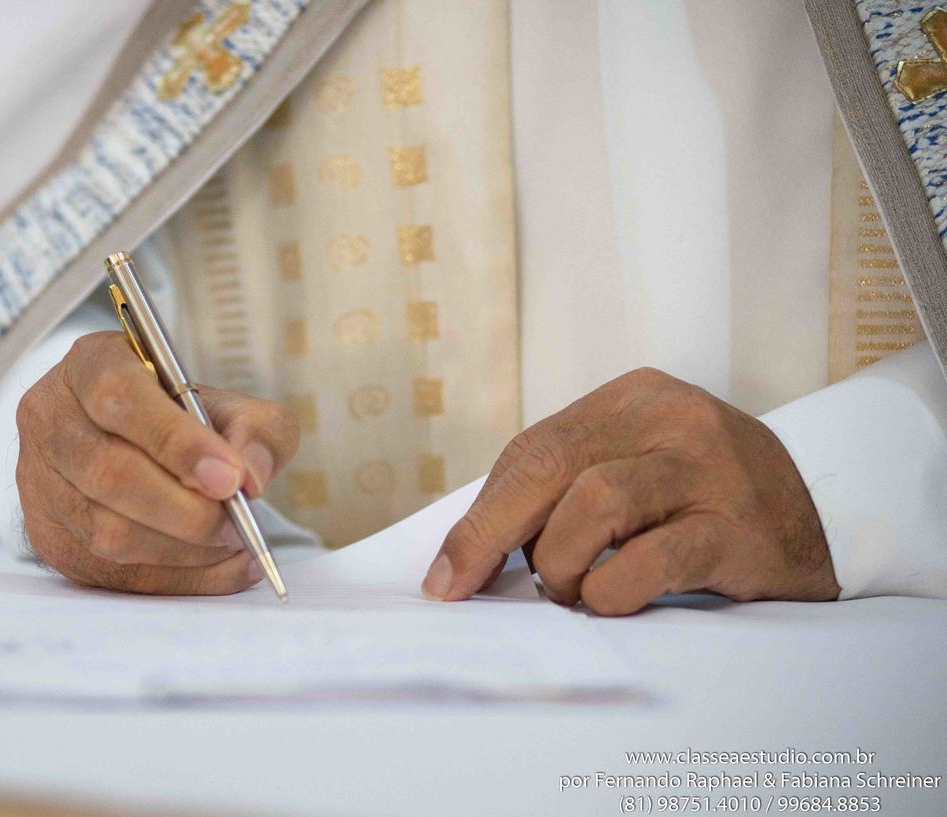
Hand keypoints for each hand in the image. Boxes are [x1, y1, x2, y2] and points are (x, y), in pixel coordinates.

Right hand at [15, 331, 298, 594]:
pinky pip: (112, 574)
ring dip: (183, 549)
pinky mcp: (48, 537)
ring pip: (107, 532)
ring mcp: (39, 481)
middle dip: (186, 510)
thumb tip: (249, 477)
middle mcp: (50, 418)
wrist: (139, 448)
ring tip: (233, 543)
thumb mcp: (232, 405)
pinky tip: (219, 566)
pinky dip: (177, 578)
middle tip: (238, 523)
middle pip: (109, 474)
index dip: (177, 443)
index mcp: (91, 365)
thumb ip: (255, 430)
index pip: (121, 399)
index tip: (229, 478)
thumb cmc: (185, 421)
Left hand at [421, 368, 839, 613]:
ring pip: (595, 501)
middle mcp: (670, 419)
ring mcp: (708, 469)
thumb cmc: (702, 501)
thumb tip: (471, 554)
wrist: (821, 519)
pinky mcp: (738, 528)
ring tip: (571, 590)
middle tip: (464, 588)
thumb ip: (563, 492)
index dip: (479, 516)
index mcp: (632, 399)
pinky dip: (612, 590)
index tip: (447, 573)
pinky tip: (611, 602)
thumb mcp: (634, 468)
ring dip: (561, 562)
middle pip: (551, 464)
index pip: (532, 450)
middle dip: (492, 534)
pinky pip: (651, 559)